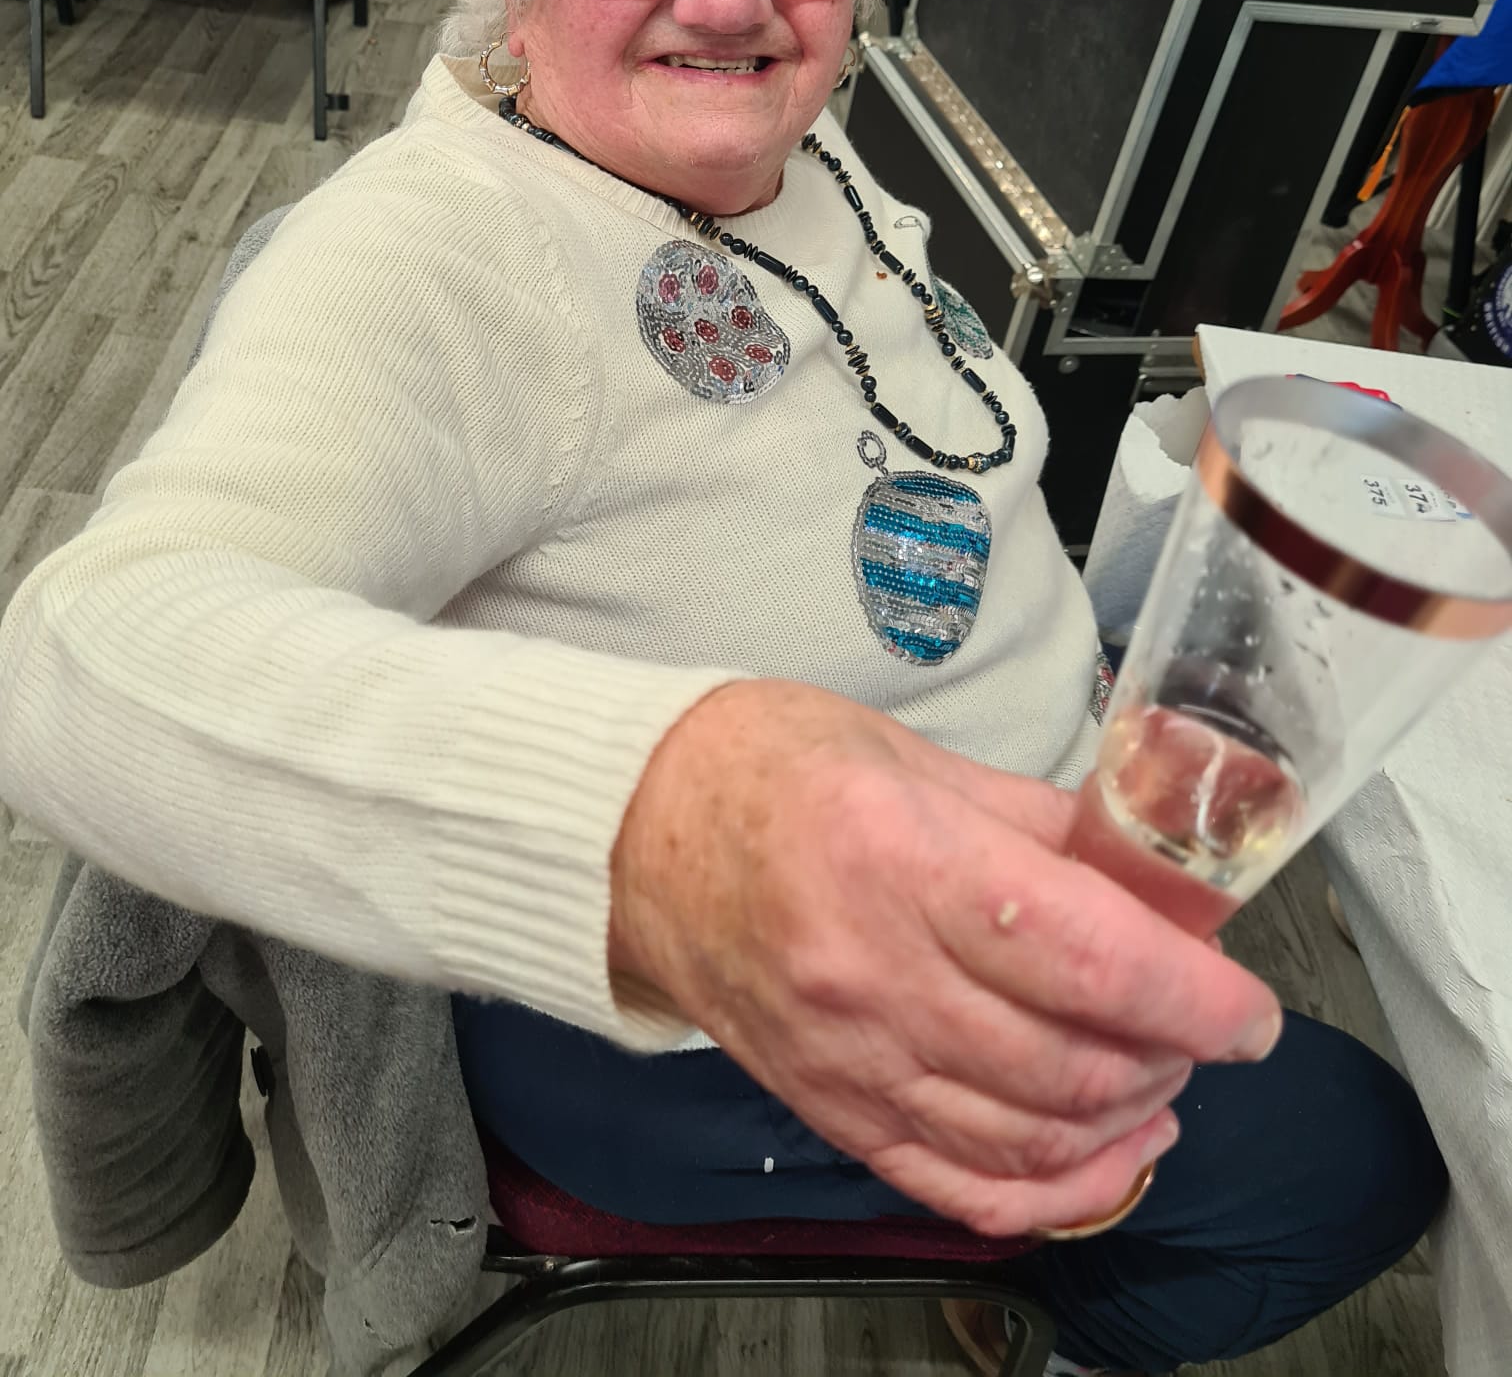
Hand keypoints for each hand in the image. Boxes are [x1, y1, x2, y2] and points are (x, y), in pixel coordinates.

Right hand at [610, 679, 1282, 1236]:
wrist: (634, 834)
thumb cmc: (762, 770)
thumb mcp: (914, 754)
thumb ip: (1043, 821)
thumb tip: (1151, 870)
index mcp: (903, 857)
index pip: (1087, 953)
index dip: (1192, 992)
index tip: (1245, 1004)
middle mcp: (874, 970)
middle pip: (1071, 1062)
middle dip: (1172, 1054)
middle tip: (1205, 1022)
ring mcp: (848, 1054)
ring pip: (1030, 1139)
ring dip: (1127, 1124)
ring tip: (1161, 1079)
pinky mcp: (831, 1107)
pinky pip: (959, 1187)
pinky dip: (1052, 1193)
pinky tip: (1103, 1160)